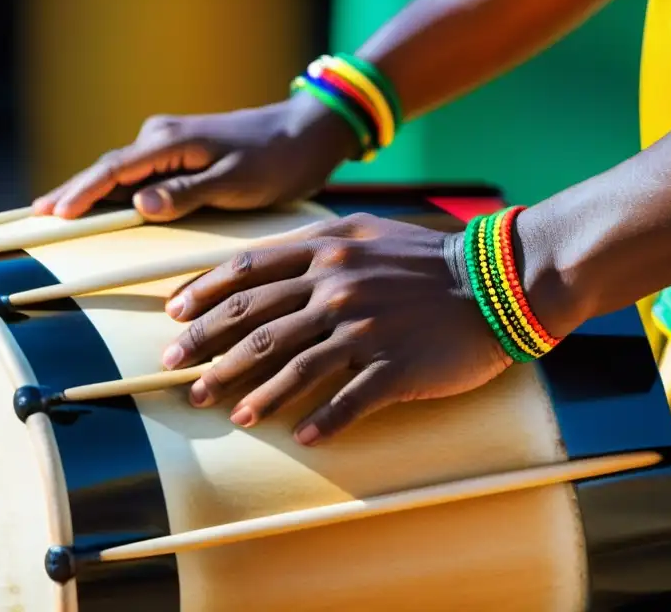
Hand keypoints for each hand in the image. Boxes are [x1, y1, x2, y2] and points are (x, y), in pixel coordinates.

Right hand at [33, 94, 359, 220]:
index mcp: (171, 141)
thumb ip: (189, 193)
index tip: (51, 214)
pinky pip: (139, 172)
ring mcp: (170, 142)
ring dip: (90, 190)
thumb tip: (139, 205)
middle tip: (36, 216)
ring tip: (57, 212)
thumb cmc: (277, 159)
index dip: (80, 193)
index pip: (113, 170)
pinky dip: (115, 188)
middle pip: (107, 168)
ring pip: (120, 170)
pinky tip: (103, 203)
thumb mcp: (238, 182)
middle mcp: (163, 136)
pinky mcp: (181, 152)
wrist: (307, 132)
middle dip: (72, 191)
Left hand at [159, 213, 515, 445]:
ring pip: (292, 365)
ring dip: (255, 395)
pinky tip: (302, 438)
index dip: (203, 295)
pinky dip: (322, 421)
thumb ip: (314, 245)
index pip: (246, 272)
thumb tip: (265, 267)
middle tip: (179, 376)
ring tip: (232, 416)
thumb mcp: (364, 231)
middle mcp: (337, 287)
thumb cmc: (425, 259)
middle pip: (256, 323)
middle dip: (209, 351)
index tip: (174, 318)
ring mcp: (365, 327)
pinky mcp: (395, 364)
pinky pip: (348, 400)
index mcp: (325, 252)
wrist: (495, 281)